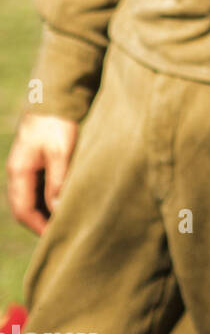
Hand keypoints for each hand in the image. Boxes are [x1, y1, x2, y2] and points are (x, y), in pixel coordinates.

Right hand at [6, 113, 78, 235]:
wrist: (55, 96)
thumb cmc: (57, 123)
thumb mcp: (60, 153)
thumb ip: (58, 181)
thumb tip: (58, 209)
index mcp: (19, 172)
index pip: (23, 211)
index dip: (38, 227)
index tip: (56, 237)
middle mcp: (19, 171)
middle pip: (25, 206)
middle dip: (41, 222)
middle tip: (62, 232)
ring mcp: (27, 165)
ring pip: (32, 197)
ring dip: (45, 209)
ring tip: (66, 219)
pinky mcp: (38, 159)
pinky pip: (39, 186)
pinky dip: (49, 196)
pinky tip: (65, 199)